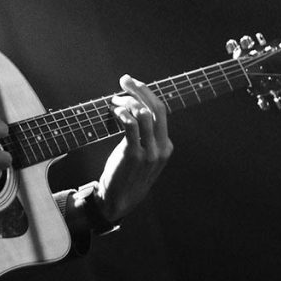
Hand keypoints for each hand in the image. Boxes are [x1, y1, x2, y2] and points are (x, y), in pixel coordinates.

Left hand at [95, 75, 172, 221]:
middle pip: (157, 108)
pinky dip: (122, 113)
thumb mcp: (143, 156)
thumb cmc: (126, 175)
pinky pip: (131, 126)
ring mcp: (150, 152)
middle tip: (125, 79)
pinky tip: (113, 111)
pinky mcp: (133, 155)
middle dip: (141, 89)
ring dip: (127, 101)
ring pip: (144, 114)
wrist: (118, 201)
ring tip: (113, 101)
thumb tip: (132, 108)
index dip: (147, 93)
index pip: (161, 111)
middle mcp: (162, 148)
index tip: (132, 83)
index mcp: (166, 146)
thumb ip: (144, 137)